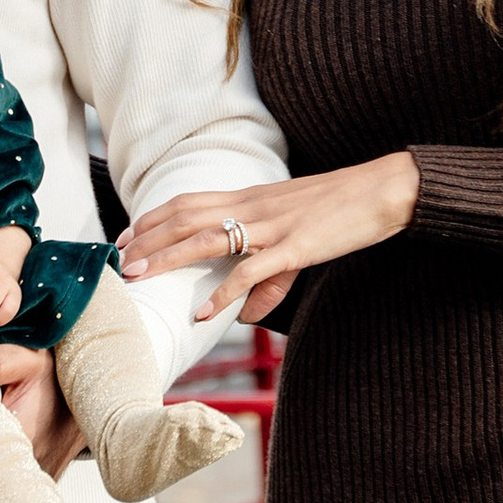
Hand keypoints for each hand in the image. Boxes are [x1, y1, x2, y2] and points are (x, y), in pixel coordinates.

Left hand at [120, 157, 418, 323]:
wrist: (383, 189)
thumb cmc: (342, 209)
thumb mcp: (299, 236)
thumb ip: (272, 274)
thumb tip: (250, 313)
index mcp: (252, 197)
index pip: (189, 201)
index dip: (153, 218)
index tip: (127, 237)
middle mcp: (254, 206)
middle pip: (186, 217)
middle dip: (147, 240)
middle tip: (119, 262)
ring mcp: (272, 226)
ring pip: (206, 239)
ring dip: (167, 259)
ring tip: (139, 277)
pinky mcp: (295, 246)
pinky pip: (251, 272)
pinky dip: (223, 293)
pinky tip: (204, 312)